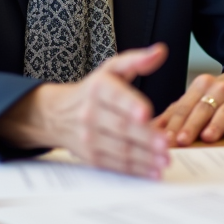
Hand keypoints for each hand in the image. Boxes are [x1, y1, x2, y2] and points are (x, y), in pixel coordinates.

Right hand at [0, 43, 169, 177]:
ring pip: (119, 149)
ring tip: (164, 161)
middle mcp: (91, 112)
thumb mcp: (111, 69)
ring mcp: (89, 137)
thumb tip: (161, 51)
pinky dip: (135, 170)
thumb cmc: (93, 90)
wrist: (57, 114)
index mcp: (99, 88)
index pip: (115, 96)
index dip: (130, 105)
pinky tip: (152, 171)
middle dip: (145, 137)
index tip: (146, 113)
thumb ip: (136, 61)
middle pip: (121, 127)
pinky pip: (115, 165)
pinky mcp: (91, 156)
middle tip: (166, 144)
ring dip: (144, 157)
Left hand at [154, 65, 223, 145]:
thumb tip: (148, 129)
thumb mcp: (194, 98)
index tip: (164, 139)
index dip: (174, 123)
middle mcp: (219, 89)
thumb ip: (173, 113)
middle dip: (191, 125)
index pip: (184, 106)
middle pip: (202, 109)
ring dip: (216, 125)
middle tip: (181, 141)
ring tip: (207, 137)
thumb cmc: (216, 96)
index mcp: (200, 86)